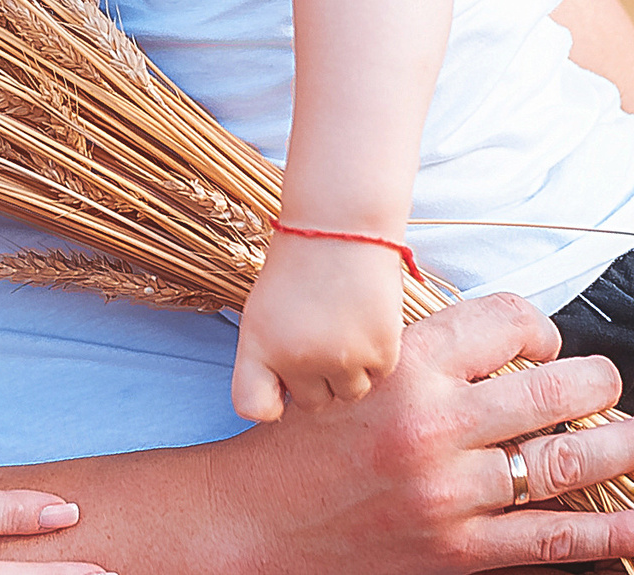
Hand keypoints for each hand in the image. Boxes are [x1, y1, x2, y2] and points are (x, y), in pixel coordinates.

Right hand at [215, 293, 633, 572]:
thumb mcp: (355, 373)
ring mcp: (449, 493)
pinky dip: (613, 533)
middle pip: (551, 389)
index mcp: (406, 366)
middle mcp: (432, 424)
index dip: (540, 327)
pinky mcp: (457, 551)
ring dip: (632, 447)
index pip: (504, 323)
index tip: (549, 342)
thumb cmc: (303, 439)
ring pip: (565, 463)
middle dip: (602, 384)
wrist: (254, 523)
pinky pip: (551, 539)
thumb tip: (518, 345)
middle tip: (622, 385)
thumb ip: (428, 354)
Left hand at [232, 231, 405, 419]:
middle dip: (318, 379)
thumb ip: (269, 360)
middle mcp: (296, 359)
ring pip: (350, 393)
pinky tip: (365, 318)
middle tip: (321, 334)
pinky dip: (376, 354)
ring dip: (350, 370)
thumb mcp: (264, 311)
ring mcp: (340, 359)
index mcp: (257, 347)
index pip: (253, 408)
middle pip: (313, 403)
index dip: (269, 402)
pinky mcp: (380, 353)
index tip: (280, 387)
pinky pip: (379, 375)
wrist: (340, 227)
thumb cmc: (298, 268)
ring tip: (343, 325)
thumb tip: (285, 405)